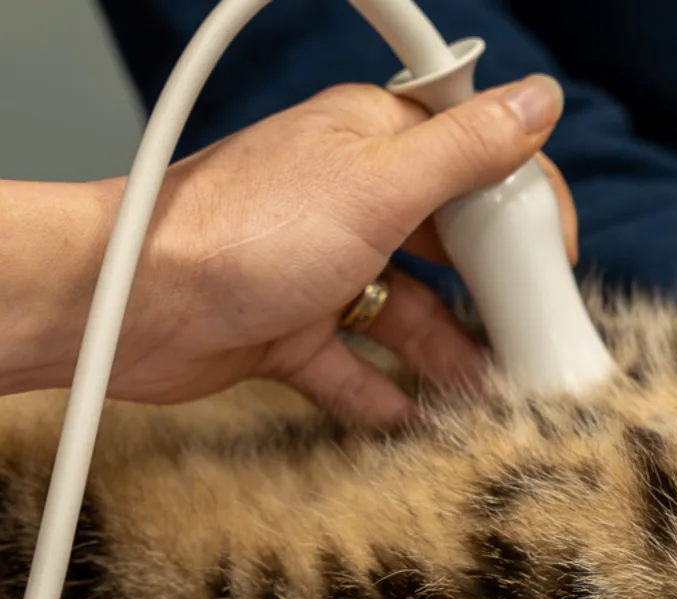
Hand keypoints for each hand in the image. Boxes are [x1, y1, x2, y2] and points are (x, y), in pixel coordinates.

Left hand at [96, 76, 578, 423]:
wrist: (123, 304)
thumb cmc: (239, 229)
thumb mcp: (377, 185)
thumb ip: (465, 150)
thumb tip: (541, 99)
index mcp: (373, 140)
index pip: (476, 163)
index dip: (521, 213)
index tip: (553, 264)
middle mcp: (350, 197)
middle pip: (450, 245)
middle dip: (494, 296)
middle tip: (536, 341)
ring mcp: (321, 265)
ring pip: (409, 311)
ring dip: (449, 354)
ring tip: (489, 398)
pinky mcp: (289, 328)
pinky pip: (354, 366)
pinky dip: (386, 395)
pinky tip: (420, 422)